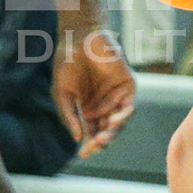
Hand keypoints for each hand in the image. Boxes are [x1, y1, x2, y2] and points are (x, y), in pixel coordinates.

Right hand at [55, 27, 135, 157]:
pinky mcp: (128, 86)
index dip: (89, 145)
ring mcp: (116, 96)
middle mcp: (104, 106)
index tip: (84, 154)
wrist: (80, 38)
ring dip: (113, 131)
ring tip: (104, 135)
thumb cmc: (67, 64)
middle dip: (102, 141)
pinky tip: (115, 119)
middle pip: (106, 131)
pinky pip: (129, 105)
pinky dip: (124, 114)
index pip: (91, 133)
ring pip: (119, 122)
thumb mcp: (63, 93)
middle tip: (96, 145)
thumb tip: (78, 138)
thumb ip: (70, 115)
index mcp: (88, 110)